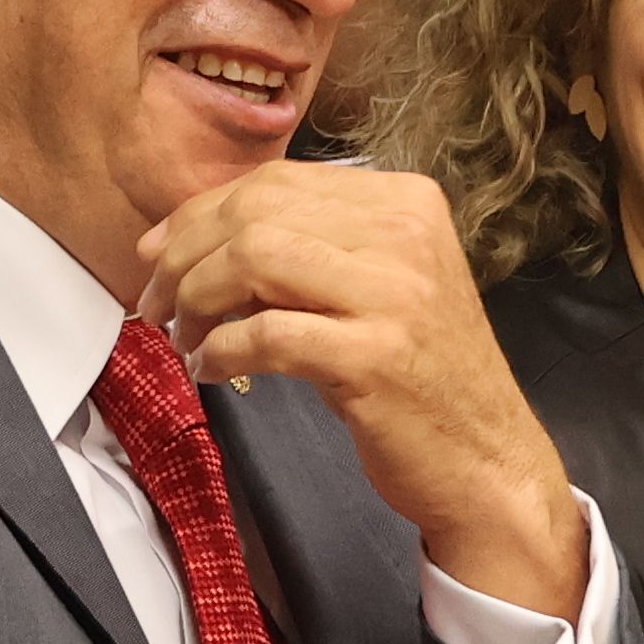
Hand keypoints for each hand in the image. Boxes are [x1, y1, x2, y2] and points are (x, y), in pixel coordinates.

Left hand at [136, 161, 588, 616]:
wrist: (488, 460)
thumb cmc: (421, 375)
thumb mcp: (376, 286)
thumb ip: (305, 248)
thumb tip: (182, 236)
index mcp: (406, 201)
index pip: (276, 182)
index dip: (199, 213)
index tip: (157, 253)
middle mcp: (405, 233)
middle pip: (254, 214)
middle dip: (185, 256)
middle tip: (155, 302)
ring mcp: (393, 293)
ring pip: (252, 259)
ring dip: (195, 299)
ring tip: (181, 336)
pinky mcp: (373, 357)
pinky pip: (264, 334)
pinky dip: (219, 350)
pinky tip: (210, 368)